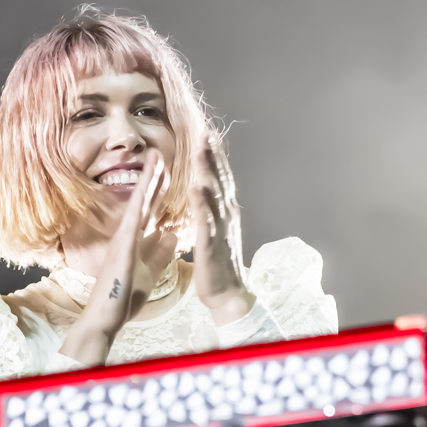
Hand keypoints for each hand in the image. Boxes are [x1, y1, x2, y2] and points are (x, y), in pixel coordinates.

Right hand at [59, 149, 174, 365]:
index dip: (159, 187)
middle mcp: (128, 235)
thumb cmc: (123, 297)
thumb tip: (172, 233)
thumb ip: (159, 252)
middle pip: (144, 200)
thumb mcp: (150, 271)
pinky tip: (145, 190)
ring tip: (156, 158)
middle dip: (154, 176)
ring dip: (147, 181)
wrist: (105, 318)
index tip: (167, 166)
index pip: (151, 208)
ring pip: (137, 205)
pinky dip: (139, 206)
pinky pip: (132, 224)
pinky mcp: (121, 250)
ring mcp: (123, 240)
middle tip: (160, 151)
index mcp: (136, 240)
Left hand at [191, 133, 254, 325]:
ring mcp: (221, 229)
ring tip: (201, 149)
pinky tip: (198, 187)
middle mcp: (227, 216)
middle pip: (220, 180)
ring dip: (209, 171)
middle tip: (207, 131)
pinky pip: (207, 220)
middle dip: (213, 155)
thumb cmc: (219, 265)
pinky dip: (204, 203)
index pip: (220, 179)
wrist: (229, 295)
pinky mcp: (212, 244)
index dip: (215, 157)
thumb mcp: (215, 232)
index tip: (209, 134)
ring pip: (215, 194)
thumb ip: (212, 212)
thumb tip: (207, 194)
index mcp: (225, 213)